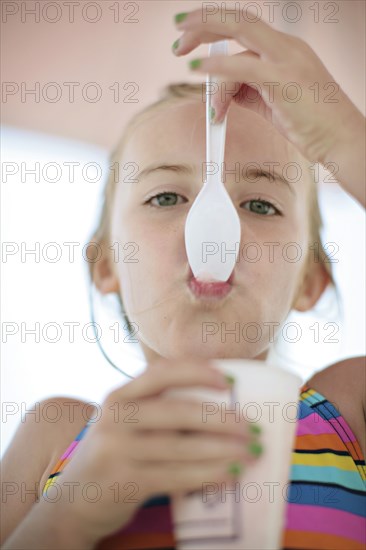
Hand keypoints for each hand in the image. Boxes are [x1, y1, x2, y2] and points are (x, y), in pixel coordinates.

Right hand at [54, 358, 261, 543]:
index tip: (229, 379)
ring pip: (181, 447)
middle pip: (177, 411)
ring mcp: (117, 449)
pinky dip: (207, 476)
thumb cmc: (114, 454)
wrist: (74, 501)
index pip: (161, 372)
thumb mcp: (125, 423)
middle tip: (251, 427)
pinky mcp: (123, 481)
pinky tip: (229, 475)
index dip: (197, 371)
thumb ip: (157, 410)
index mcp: (120, 395)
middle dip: (220, 418)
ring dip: (222, 450)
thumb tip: (221, 406)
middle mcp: (115, 416)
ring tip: (250, 452)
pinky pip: (175, 477)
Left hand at [173, 8, 363, 167]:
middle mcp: (286, 47)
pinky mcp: (282, 79)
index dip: (215, 26)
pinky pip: (241, 67)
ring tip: (188, 70)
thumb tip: (222, 93)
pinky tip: (196, 70)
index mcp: (285, 50)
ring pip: (238, 39)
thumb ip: (248, 92)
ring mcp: (286, 60)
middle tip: (177, 38)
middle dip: (203, 23)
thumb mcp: (274, 102)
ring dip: (206, 55)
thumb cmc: (311, 123)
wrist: (339, 138)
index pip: (244, 28)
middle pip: (239, 20)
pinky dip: (215, 68)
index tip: (190, 36)